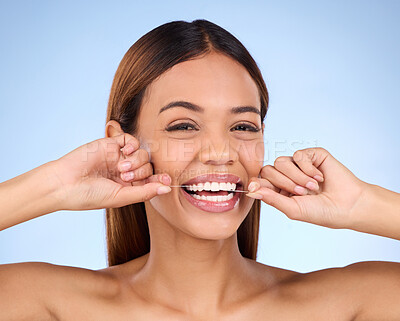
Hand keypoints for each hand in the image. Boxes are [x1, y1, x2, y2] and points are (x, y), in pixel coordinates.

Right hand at [49, 133, 170, 210]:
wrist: (64, 183)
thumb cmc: (90, 195)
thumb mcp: (120, 197)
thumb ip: (145, 192)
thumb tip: (168, 189)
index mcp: (129, 187)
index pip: (151, 181)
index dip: (160, 179)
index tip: (167, 179)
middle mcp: (126, 172)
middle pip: (149, 167)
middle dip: (142, 172)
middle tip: (126, 176)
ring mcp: (119, 157)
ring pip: (142, 153)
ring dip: (137, 161)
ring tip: (120, 168)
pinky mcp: (111, 144)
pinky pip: (130, 140)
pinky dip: (133, 144)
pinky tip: (126, 152)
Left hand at [245, 147, 367, 229]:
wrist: (348, 205)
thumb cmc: (322, 212)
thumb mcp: (293, 209)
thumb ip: (271, 199)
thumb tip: (250, 190)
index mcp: (280, 190)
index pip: (260, 181)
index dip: (258, 183)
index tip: (253, 186)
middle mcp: (287, 176)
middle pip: (268, 170)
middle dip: (283, 183)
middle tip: (302, 193)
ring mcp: (299, 165)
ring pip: (281, 162)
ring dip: (297, 177)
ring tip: (312, 188)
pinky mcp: (312, 155)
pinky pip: (298, 155)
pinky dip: (308, 169)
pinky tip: (320, 178)